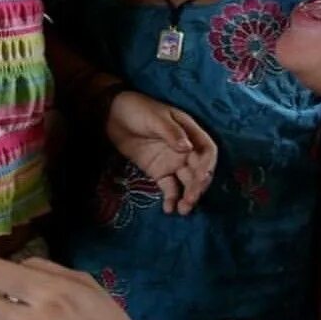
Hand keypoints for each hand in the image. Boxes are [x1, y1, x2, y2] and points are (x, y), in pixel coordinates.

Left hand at [105, 90, 217, 214]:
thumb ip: (171, 133)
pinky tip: (169, 209)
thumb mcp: (156, 118)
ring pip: (186, 182)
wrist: (112, 115)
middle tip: (190, 200)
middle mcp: (185, 149)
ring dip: (188, 197)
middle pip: (199, 171)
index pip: (206, 150)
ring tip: (182, 210)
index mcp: (189, 132)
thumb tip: (187, 148)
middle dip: (198, 187)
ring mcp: (172, 162)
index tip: (201, 178)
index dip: (207, 165)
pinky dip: (171, 198)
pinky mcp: (159, 172)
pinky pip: (169, 187)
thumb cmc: (138, 109)